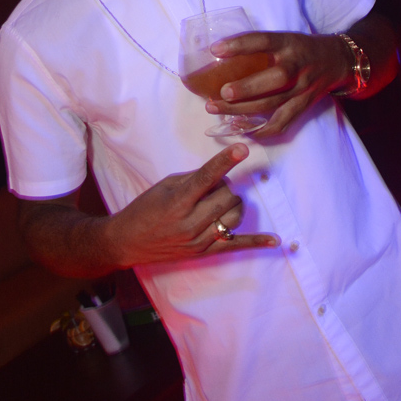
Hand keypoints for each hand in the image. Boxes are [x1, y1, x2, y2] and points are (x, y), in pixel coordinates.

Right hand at [107, 143, 279, 265]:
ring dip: (233, 204)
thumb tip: (220, 174)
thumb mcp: (164, 187)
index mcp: (178, 201)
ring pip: (234, 217)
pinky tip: (273, 241)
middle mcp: (190, 222)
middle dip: (225, 186)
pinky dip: (255, 243)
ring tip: (219, 203)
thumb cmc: (144, 209)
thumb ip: (193, 179)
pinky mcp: (204, 252)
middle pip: (226, 197)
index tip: (243, 148)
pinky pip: (235, 246)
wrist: (127, 242)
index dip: (225, 161)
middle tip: (212, 187)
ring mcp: (199, 239)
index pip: (207, 177)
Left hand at [206, 31, 350, 135]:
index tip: (215, 50)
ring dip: (242, 110)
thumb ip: (258, 47)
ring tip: (215, 108)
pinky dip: (263, 131)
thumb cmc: (299, 49)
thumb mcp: (283, 38)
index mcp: (288, 43)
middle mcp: (297, 65)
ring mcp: (302, 88)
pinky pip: (283, 122)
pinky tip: (243, 130)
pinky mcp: (304, 105)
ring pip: (273, 103)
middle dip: (247, 88)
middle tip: (222, 92)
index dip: (240, 45)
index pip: (264, 40)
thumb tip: (216, 54)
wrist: (336, 61)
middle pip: (275, 78)